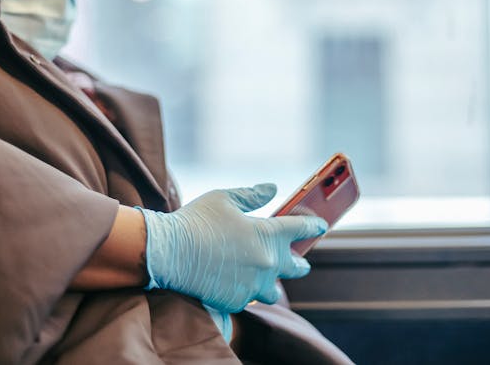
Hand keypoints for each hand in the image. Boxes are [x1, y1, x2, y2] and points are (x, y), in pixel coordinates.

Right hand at [137, 184, 327, 312]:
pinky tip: (238, 284)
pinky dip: (246, 289)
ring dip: (273, 282)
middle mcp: (268, 262)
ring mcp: (254, 284)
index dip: (313, 225)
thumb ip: (252, 195)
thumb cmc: (196, 221)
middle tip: (301, 262)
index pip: (301, 228)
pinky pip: (249, 297)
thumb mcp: (224, 198)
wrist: (169, 253)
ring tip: (268, 279)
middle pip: (296, 266)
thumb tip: (272, 188)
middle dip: (299, 263)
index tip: (321, 226)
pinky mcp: (237, 300)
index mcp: (269, 233)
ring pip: (274, 289)